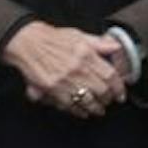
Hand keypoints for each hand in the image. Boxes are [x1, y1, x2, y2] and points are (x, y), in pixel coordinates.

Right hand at [3, 21, 127, 118]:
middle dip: (108, 99)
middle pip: (101, 91)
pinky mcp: (53, 90)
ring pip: (88, 101)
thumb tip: (116, 46)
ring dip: (96, 108)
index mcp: (86, 54)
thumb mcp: (79, 35)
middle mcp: (77, 69)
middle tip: (109, 101)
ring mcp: (65, 81)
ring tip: (98, 109)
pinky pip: (70, 106)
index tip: (120, 94)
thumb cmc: (52, 38)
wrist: (27, 43)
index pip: (110, 75)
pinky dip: (79, 111)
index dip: (119, 88)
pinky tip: (83, 112)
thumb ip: (99, 43)